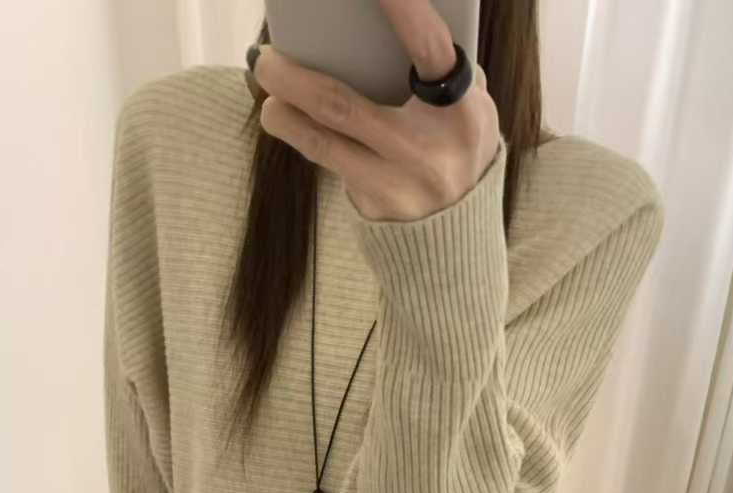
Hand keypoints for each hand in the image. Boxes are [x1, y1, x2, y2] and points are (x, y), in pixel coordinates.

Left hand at [249, 0, 500, 221]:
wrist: (463, 230)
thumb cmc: (456, 144)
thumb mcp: (467, 107)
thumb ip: (438, 68)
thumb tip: (382, 23)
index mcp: (460, 110)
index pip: (427, 46)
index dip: (402, 8)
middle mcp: (426, 150)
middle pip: (342, 104)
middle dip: (294, 78)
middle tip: (265, 58)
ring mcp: (397, 184)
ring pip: (322, 142)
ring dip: (284, 114)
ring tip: (269, 90)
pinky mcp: (374, 206)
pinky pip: (330, 164)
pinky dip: (305, 138)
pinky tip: (288, 119)